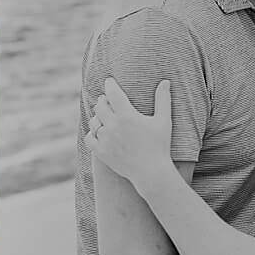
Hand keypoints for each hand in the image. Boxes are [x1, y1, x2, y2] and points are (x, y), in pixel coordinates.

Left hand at [86, 77, 172, 192]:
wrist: (151, 173)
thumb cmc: (160, 146)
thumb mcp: (164, 121)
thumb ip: (163, 99)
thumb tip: (166, 81)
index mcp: (127, 116)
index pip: (113, 93)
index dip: (110, 84)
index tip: (109, 81)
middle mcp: (114, 126)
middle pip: (100, 105)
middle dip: (103, 100)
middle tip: (106, 99)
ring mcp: (106, 140)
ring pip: (94, 121)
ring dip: (97, 115)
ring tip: (102, 114)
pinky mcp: (101, 152)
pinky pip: (89, 137)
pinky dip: (92, 132)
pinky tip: (97, 131)